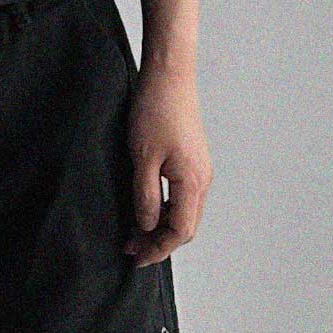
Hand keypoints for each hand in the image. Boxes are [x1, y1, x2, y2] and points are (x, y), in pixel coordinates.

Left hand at [124, 62, 211, 265]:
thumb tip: (146, 226)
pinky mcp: (191, 160)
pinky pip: (182, 196)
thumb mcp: (142, 159)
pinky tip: (145, 207)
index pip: (180, 231)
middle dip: (159, 242)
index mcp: (193, 181)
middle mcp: (202, 179)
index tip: (135, 257)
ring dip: (161, 226)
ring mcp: (199, 169)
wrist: (168, 75)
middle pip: (186, 226)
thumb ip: (145, 197)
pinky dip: (164, 209)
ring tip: (133, 231)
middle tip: (130, 248)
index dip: (158, 249)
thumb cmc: (155, 110)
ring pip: (184, 212)